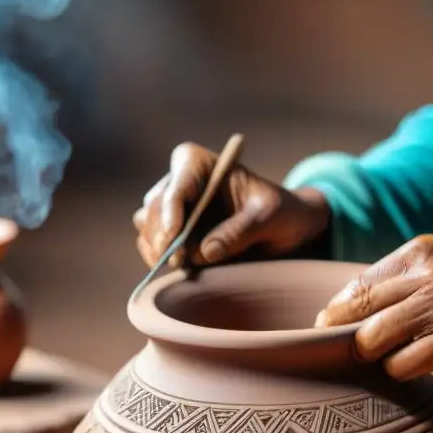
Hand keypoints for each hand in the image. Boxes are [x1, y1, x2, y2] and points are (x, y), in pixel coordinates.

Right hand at [134, 142, 331, 268]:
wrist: (285, 226)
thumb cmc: (280, 211)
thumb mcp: (270, 217)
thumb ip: (240, 231)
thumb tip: (204, 252)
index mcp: (200, 164)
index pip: (177, 185)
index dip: (171, 211)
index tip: (175, 237)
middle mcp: (179, 180)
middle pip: (155, 207)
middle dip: (162, 235)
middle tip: (178, 262)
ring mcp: (172, 206)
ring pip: (147, 224)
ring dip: (157, 247)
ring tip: (180, 266)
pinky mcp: (171, 230)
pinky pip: (150, 242)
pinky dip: (157, 256)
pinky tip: (177, 269)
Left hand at [314, 233, 432, 380]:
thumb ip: (398, 276)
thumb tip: (352, 305)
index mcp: (414, 255)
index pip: (354, 287)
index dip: (335, 313)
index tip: (331, 329)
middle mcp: (423, 279)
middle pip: (354, 314)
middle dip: (341, 337)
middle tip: (342, 351)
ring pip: (372, 341)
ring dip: (368, 355)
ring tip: (378, 359)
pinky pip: (405, 363)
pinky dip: (396, 370)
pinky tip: (406, 367)